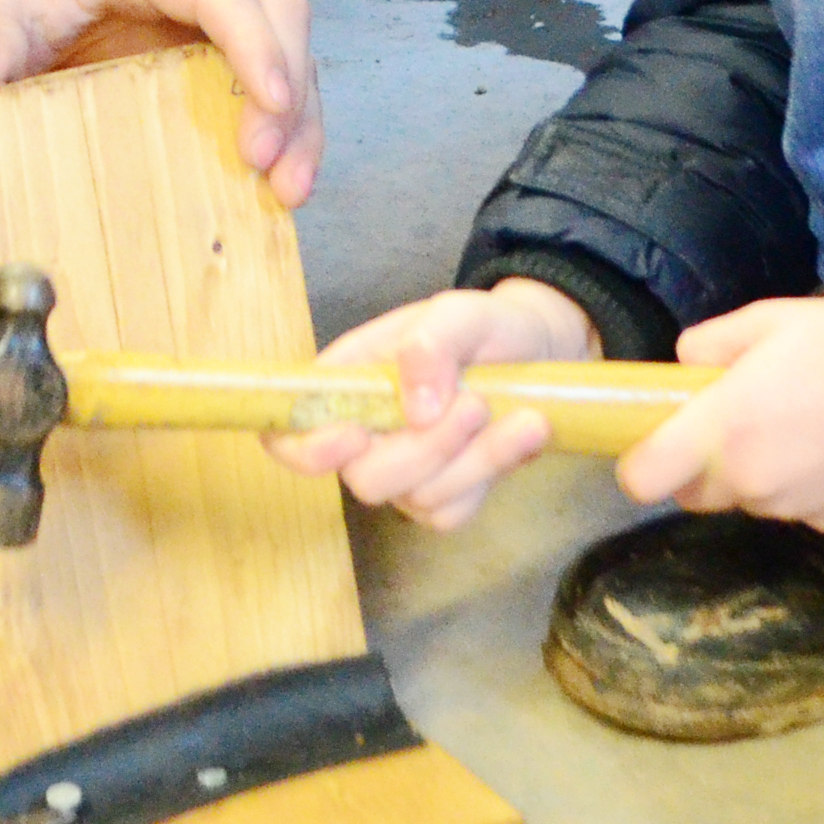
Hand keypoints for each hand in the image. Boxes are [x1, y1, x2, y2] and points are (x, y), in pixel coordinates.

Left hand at [0, 0, 323, 204]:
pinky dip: (286, 127)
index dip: (254, 43)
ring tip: (291, 189)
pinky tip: (282, 180)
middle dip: (288, 89)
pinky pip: (274, 75)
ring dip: (300, 119)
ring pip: (290, 45)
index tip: (272, 103)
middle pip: (277, 12)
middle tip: (273, 166)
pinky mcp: (222, 42)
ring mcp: (219, 2)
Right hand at [269, 277, 596, 527]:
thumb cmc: (483, 327)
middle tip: (478, 404)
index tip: (353, 435)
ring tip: (525, 415)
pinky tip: (523, 435)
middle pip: (365, 478)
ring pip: (419, 498)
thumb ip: (431, 342)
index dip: (306, 449)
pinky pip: (454, 511)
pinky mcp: (443, 498)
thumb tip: (416, 408)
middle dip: (428, 450)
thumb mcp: (461, 311)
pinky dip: (493, 474)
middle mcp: (364, 437)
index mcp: (345, 385)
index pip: (288, 434)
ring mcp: (403, 473)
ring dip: (477, 459)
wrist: (535, 351)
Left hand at [608, 295, 823, 530]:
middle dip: (699, 467)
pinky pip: (795, 509)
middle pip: (694, 496)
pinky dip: (800, 486)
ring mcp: (793, 509)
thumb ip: (709, 344)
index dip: (640, 462)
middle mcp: (752, 482)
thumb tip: (683, 367)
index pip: (643, 480)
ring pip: (747, 502)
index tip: (653, 441)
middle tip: (731, 423)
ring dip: (753, 476)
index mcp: (724, 430)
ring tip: (795, 427)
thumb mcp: (768, 318)